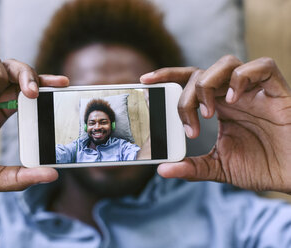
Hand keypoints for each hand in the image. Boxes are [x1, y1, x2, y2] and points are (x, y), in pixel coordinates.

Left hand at [141, 55, 290, 192]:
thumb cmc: (259, 167)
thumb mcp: (218, 167)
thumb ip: (192, 167)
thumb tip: (162, 169)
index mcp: (217, 108)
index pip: (188, 82)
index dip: (167, 76)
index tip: (145, 80)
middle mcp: (232, 95)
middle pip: (200, 74)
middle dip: (186, 97)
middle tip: (190, 127)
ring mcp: (254, 91)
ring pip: (226, 63)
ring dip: (209, 85)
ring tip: (210, 113)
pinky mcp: (277, 92)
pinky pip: (262, 67)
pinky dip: (243, 77)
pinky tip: (233, 98)